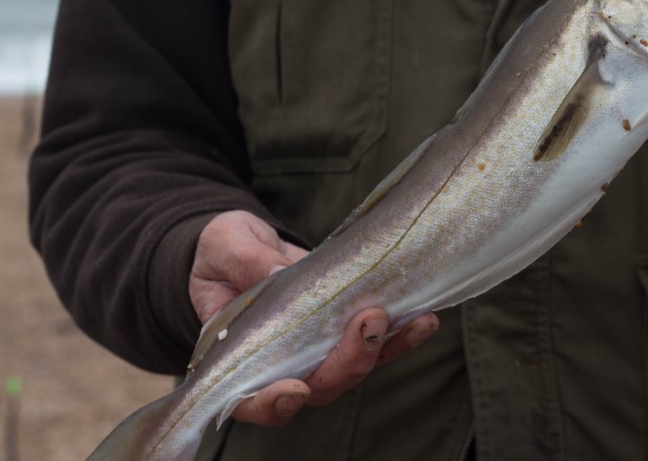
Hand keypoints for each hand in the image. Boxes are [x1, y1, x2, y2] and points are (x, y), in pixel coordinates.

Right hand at [189, 210, 438, 425]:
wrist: (247, 244)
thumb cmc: (224, 253)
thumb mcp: (224, 246)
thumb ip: (245, 262)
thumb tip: (278, 273)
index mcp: (236, 360)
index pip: (251, 400)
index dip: (273, 404)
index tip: (294, 390)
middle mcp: (281, 367)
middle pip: (319, 386)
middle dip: (349, 362)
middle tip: (370, 320)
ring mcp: (316, 352)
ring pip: (354, 368)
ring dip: (387, 349)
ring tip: (416, 322)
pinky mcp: (344, 332)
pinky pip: (375, 341)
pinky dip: (400, 333)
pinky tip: (423, 317)